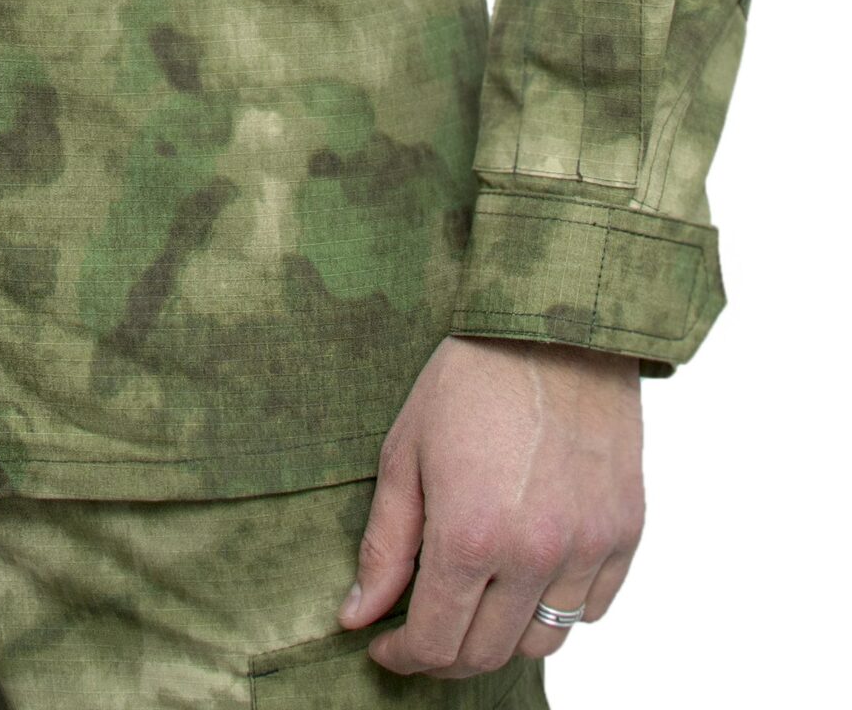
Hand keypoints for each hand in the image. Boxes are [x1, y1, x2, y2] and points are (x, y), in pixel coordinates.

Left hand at [339, 334, 643, 678]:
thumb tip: (357, 617)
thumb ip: (384, 545)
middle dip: (445, 653)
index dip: (403, 655)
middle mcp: (535, 554)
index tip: (383, 644)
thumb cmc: (470, 380)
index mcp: (471, 535)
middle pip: (488, 654)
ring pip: (543, 641)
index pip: (436, 642)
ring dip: (502, 635)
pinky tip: (527, 572)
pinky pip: (591, 609)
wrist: (553, 327)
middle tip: (422, 625)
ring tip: (475, 599)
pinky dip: (557, 606)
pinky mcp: (626, 534)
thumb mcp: (405, 452)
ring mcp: (588, 548)